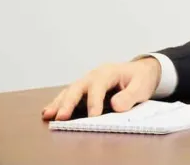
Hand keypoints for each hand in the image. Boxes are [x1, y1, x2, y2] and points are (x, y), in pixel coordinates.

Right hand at [41, 58, 160, 120]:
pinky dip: (59, 103)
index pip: (99, 86)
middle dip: (69, 103)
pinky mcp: (84, 90)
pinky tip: (48, 112)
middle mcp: (94, 75)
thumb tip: (116, 105)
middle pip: (78, 87)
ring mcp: (87, 82)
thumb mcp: (142, 85)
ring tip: (48, 115)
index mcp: (109, 72)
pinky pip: (69, 95)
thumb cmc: (141, 78)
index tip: (93, 116)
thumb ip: (130, 95)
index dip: (95, 101)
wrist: (141, 71)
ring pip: (70, 91)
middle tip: (61, 117)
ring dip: (59, 103)